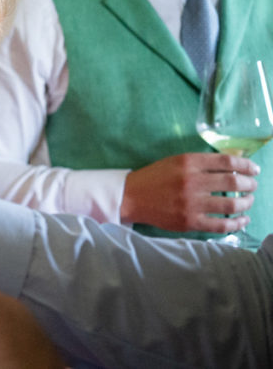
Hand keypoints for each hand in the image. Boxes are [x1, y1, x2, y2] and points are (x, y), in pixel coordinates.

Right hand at [121, 152, 258, 231]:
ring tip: (248, 201)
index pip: (227, 162)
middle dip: (250, 185)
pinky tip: (242, 220)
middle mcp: (191, 181)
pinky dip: (237, 223)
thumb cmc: (155, 177)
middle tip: (252, 186)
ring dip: (246, 203)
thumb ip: (201, 163)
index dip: (246, 166)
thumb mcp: (176, 161)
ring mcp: (191, 203)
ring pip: (231, 205)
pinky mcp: (190, 221)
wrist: (131, 197)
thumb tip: (234, 165)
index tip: (254, 170)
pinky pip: (221, 225)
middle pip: (233, 183)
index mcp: (188, 162)